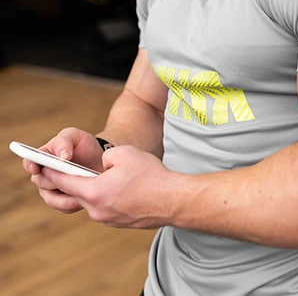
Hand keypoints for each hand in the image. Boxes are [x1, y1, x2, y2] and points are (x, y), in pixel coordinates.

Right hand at [24, 127, 103, 213]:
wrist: (99, 159)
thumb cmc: (84, 145)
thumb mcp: (75, 136)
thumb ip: (65, 141)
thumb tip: (62, 156)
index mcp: (43, 156)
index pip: (30, 162)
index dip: (30, 165)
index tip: (36, 168)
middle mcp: (45, 174)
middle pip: (41, 182)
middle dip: (57, 180)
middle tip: (73, 178)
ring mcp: (53, 189)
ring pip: (52, 199)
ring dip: (66, 197)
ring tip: (81, 193)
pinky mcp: (65, 200)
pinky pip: (65, 208)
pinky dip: (74, 204)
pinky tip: (85, 199)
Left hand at [42, 145, 177, 227]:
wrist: (173, 200)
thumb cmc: (151, 176)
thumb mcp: (124, 154)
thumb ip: (104, 157)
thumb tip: (101, 165)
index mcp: (94, 191)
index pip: (63, 182)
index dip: (52, 172)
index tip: (43, 167)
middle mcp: (97, 210)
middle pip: (76, 193)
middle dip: (72, 181)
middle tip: (72, 169)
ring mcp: (108, 219)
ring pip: (92, 201)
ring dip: (93, 189)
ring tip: (105, 177)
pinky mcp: (119, 223)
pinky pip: (105, 207)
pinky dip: (106, 197)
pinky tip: (120, 189)